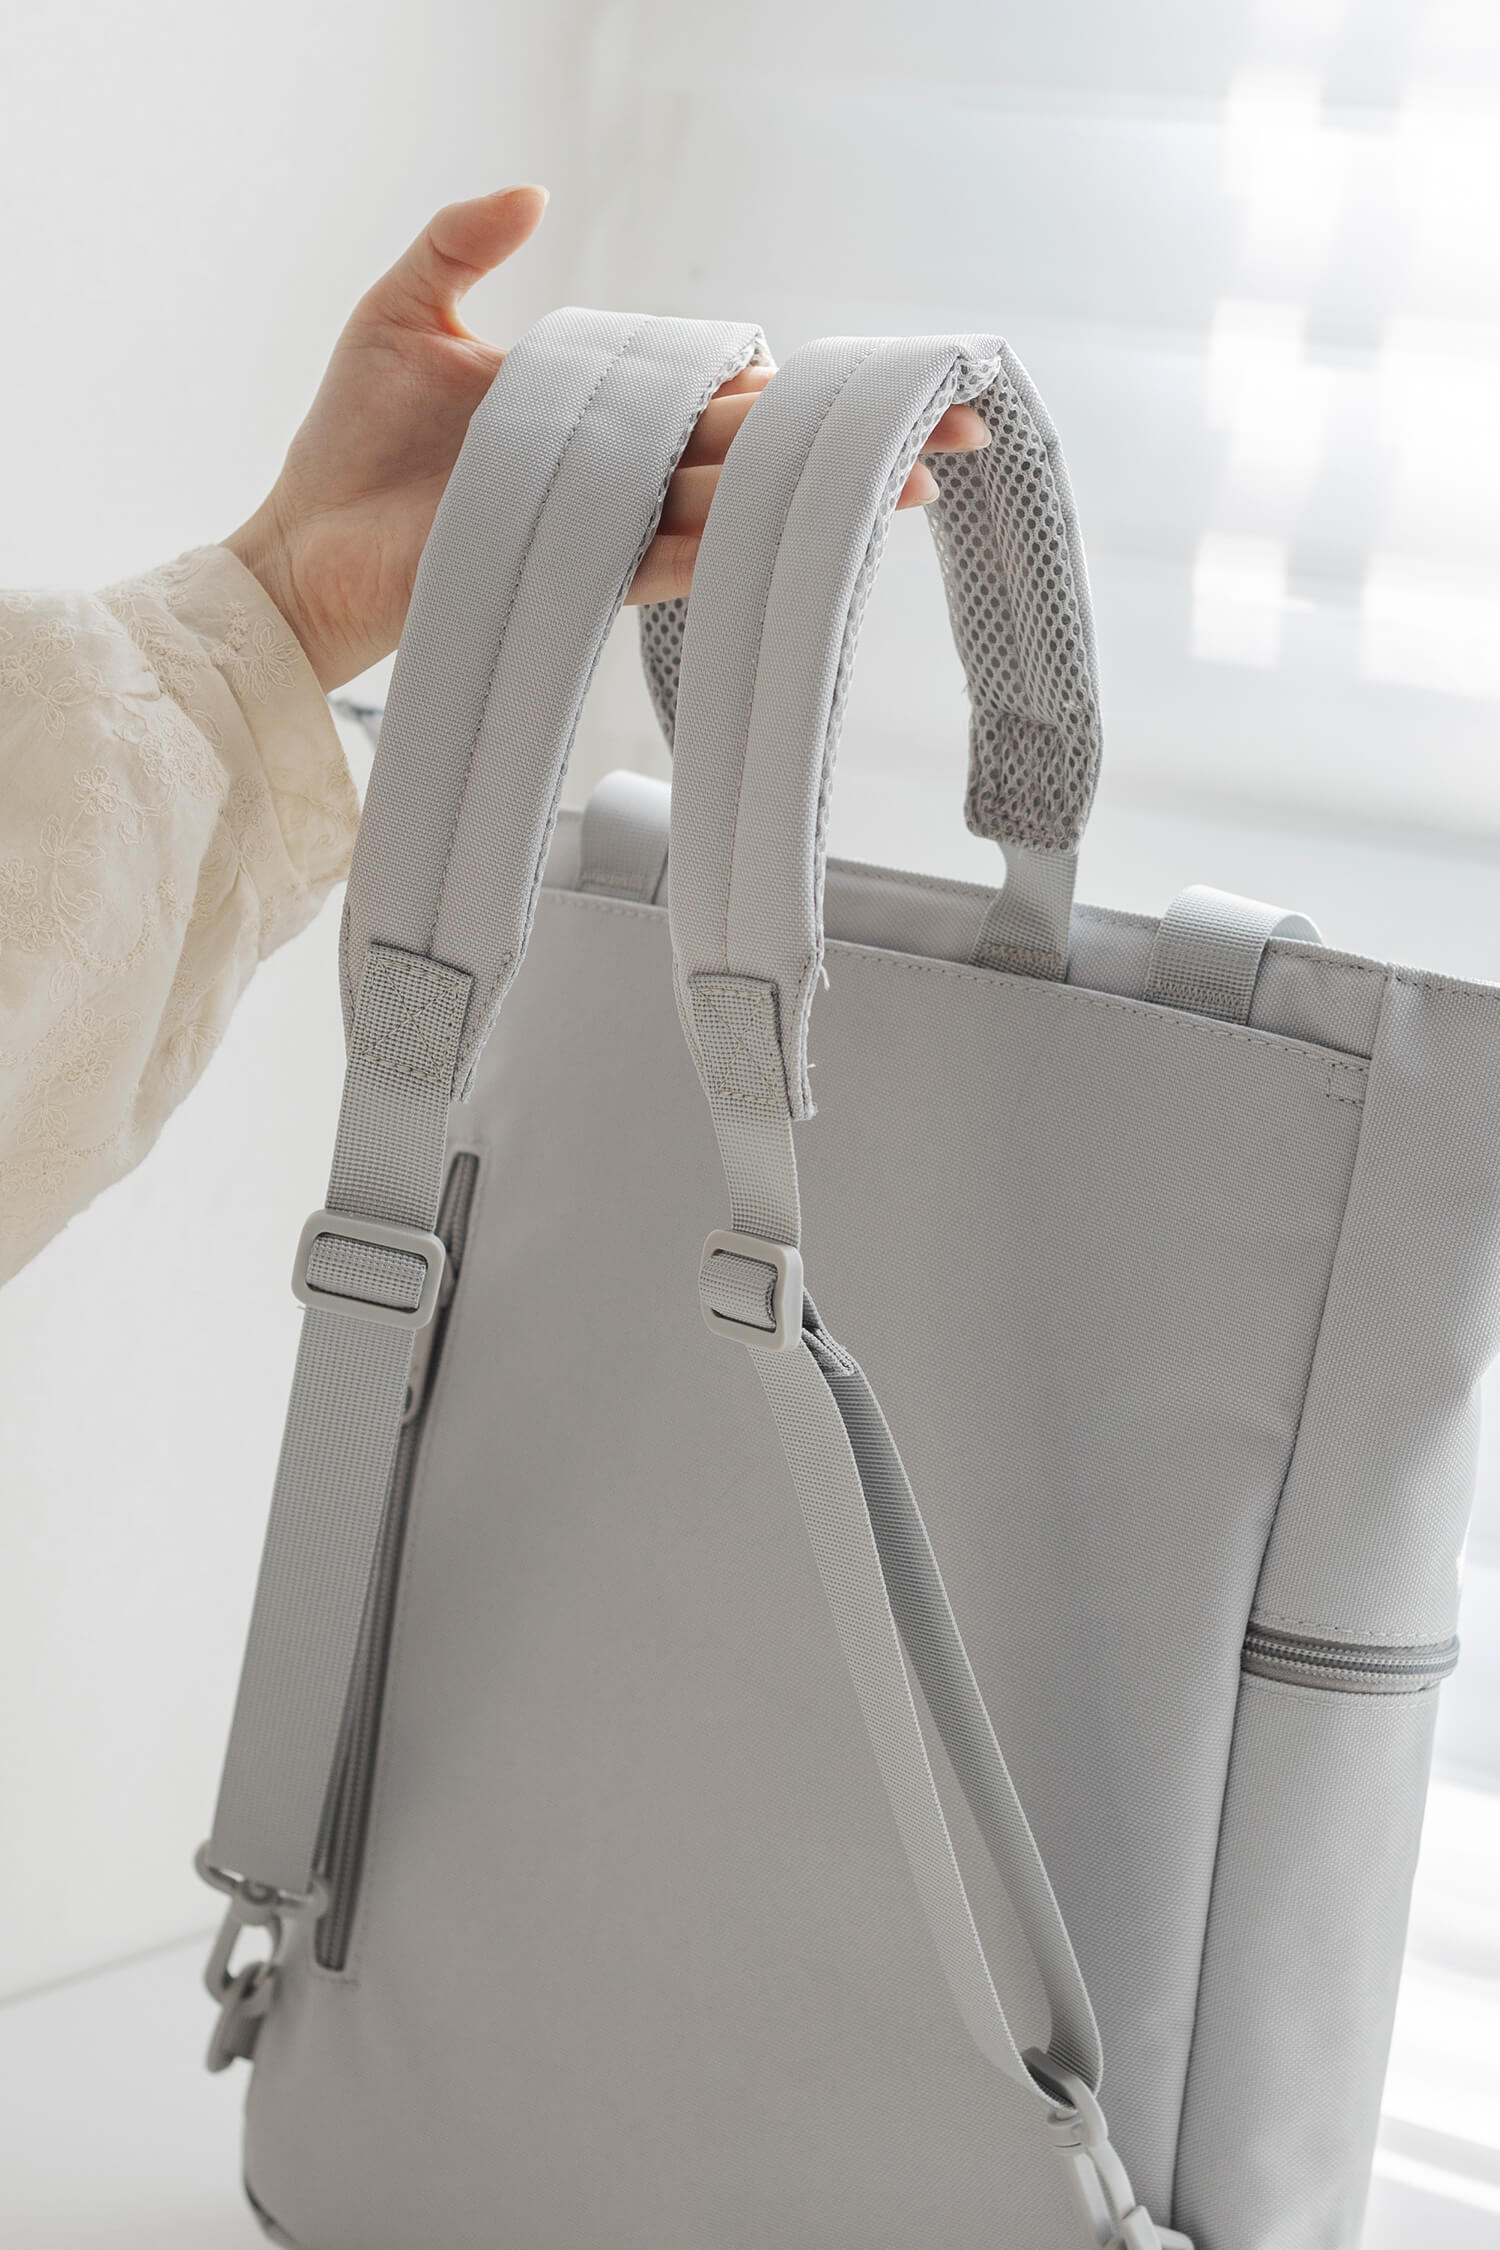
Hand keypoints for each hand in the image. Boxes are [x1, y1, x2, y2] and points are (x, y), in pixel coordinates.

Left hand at [225, 189, 989, 692]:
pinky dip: (718, 543)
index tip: (866, 376)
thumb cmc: (347, 445)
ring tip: (908, 481)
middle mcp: (619, 467)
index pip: (715, 382)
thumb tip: (537, 189)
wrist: (301, 549)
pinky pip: (660, 556)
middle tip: (950, 430)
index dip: (790, 375)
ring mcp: (604, 524)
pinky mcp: (571, 572)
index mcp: (600, 404)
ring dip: (813, 493)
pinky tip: (781, 528)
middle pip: (754, 445)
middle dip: (850, 436)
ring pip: (729, 501)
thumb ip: (465, 243)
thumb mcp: (403, 311)